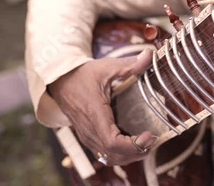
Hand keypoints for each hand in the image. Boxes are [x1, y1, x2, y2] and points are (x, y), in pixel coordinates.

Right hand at [49, 49, 155, 165]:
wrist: (60, 81)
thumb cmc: (83, 75)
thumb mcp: (107, 67)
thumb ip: (130, 65)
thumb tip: (150, 55)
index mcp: (95, 114)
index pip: (112, 142)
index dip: (133, 144)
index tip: (149, 134)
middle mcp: (89, 130)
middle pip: (114, 155)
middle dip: (136, 152)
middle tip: (153, 139)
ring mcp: (87, 136)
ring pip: (109, 158)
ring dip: (129, 156)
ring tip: (146, 144)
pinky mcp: (88, 138)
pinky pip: (104, 154)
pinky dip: (120, 155)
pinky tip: (133, 145)